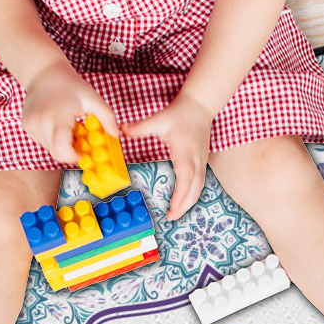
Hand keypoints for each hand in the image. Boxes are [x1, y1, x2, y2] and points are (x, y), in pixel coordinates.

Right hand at [20, 61, 119, 165]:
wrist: (44, 72)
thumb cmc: (70, 85)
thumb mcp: (93, 99)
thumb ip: (107, 117)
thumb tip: (115, 135)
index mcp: (57, 116)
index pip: (61, 150)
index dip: (73, 156)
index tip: (81, 152)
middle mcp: (40, 122)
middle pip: (56, 152)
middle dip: (70, 151)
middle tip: (79, 139)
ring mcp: (31, 125)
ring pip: (49, 148)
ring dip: (61, 144)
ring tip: (68, 126)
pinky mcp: (27, 125)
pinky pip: (43, 141)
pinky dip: (53, 138)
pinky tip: (58, 123)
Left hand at [123, 95, 212, 219]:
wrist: (200, 106)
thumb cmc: (180, 114)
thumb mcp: (158, 119)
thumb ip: (140, 127)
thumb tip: (120, 130)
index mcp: (186, 153)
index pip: (186, 179)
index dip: (181, 196)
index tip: (172, 209)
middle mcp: (197, 160)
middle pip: (194, 190)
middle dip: (184, 206)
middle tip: (171, 218)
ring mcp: (202, 162)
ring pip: (199, 188)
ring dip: (189, 203)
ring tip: (176, 214)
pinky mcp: (203, 161)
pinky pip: (200, 183)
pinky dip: (193, 195)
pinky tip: (184, 201)